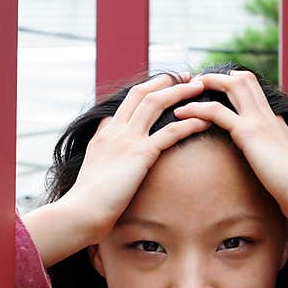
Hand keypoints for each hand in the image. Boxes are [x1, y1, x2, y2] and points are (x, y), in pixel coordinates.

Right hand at [65, 73, 210, 238]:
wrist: (81, 211)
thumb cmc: (87, 201)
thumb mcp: (93, 170)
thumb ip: (102, 153)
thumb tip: (107, 147)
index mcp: (104, 132)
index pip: (128, 101)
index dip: (149, 89)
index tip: (166, 85)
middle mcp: (115, 129)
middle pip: (142, 93)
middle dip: (166, 81)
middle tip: (187, 76)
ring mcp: (127, 139)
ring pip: (156, 103)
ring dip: (180, 92)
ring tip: (200, 86)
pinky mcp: (140, 154)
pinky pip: (170, 132)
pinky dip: (190, 123)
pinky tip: (206, 121)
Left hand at [172, 70, 287, 231]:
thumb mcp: (283, 168)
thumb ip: (272, 160)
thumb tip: (265, 169)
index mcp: (276, 121)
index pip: (253, 91)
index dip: (232, 85)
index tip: (213, 91)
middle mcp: (268, 115)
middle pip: (243, 79)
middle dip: (217, 77)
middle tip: (194, 84)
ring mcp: (259, 121)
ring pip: (231, 85)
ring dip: (205, 84)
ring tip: (182, 92)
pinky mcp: (249, 133)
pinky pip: (217, 112)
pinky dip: (196, 109)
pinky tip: (180, 114)